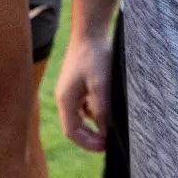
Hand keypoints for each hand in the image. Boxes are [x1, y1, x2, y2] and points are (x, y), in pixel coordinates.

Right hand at [55, 32, 113, 153]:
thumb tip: (105, 132)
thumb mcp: (101, 85)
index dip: (87, 143)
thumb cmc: (94, 56)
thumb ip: (101, 110)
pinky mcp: (78, 84)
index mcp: (65, 99)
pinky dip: (95, 110)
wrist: (91, 31)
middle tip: (110, 141)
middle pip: (74, 126)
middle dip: (91, 136)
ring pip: (81, 116)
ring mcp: (70, 91)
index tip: (105, 146)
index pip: (71, 131)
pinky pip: (85, 105)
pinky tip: (108, 105)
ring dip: (94, 123)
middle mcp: (64, 97)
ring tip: (112, 123)